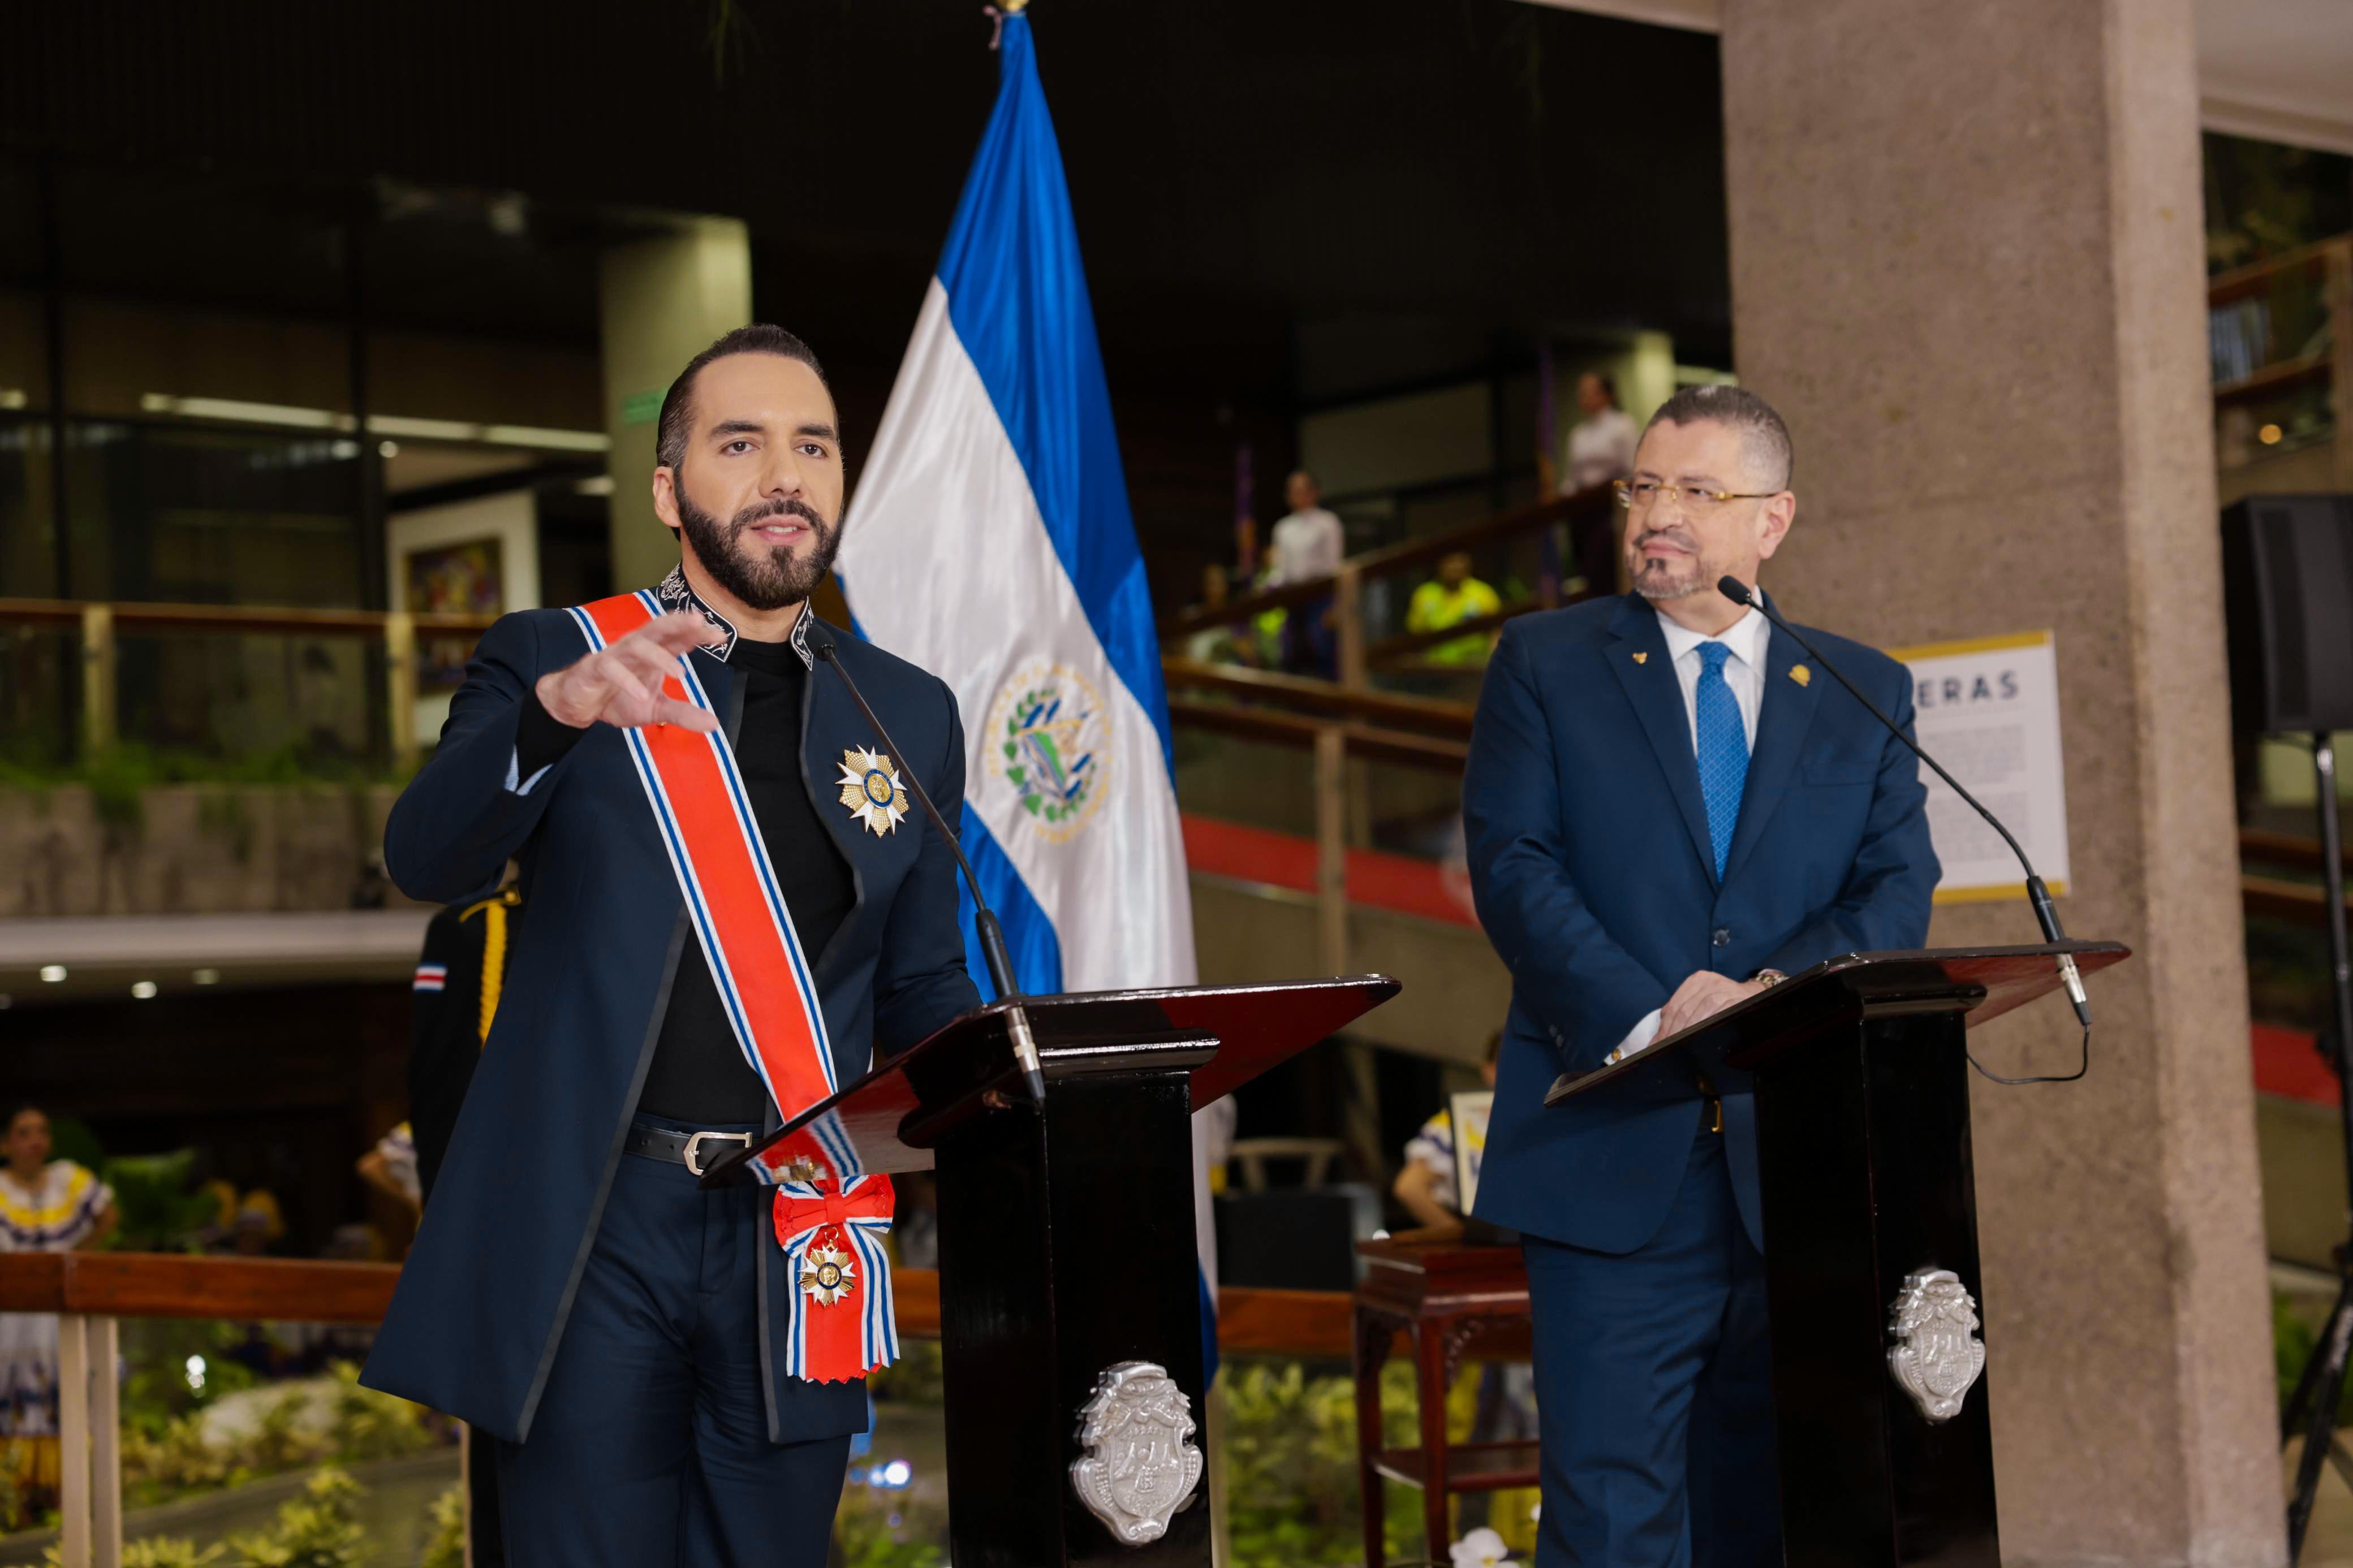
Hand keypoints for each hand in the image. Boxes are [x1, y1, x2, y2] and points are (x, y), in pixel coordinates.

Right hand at [535, 611, 722, 732]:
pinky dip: (626, 681)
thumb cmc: (619, 699)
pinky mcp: (594, 668)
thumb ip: (683, 714)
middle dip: (679, 622)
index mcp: (654, 653)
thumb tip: (715, 724)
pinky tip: (642, 694)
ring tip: (680, 673)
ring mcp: (615, 655)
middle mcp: (636, 648)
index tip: (722, 635)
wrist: (577, 705)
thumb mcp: (656, 710)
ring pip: (637, 644)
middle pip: (658, 626)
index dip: (699, 633)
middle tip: (699, 622)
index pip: (679, 637)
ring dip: (658, 656)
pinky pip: (610, 668)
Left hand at [1658, 971, 1764, 1038]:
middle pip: (1685, 1011)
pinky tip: (1702, 1038)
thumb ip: (1680, 1011)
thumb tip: (1659, 1036)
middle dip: (1674, 1033)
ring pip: (1700, 1014)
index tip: (1658, 1043)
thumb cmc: (1723, 1002)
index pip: (1675, 1006)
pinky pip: (1719, 1016)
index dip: (1665, 1027)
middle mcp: (1710, 982)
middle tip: (1668, 1049)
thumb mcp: (1701, 999)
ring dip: (1689, 1034)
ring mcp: (1724, 990)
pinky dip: (1708, 1029)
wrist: (1753, 996)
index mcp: (1697, 981)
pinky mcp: (1737, 1000)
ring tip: (1682, 1047)